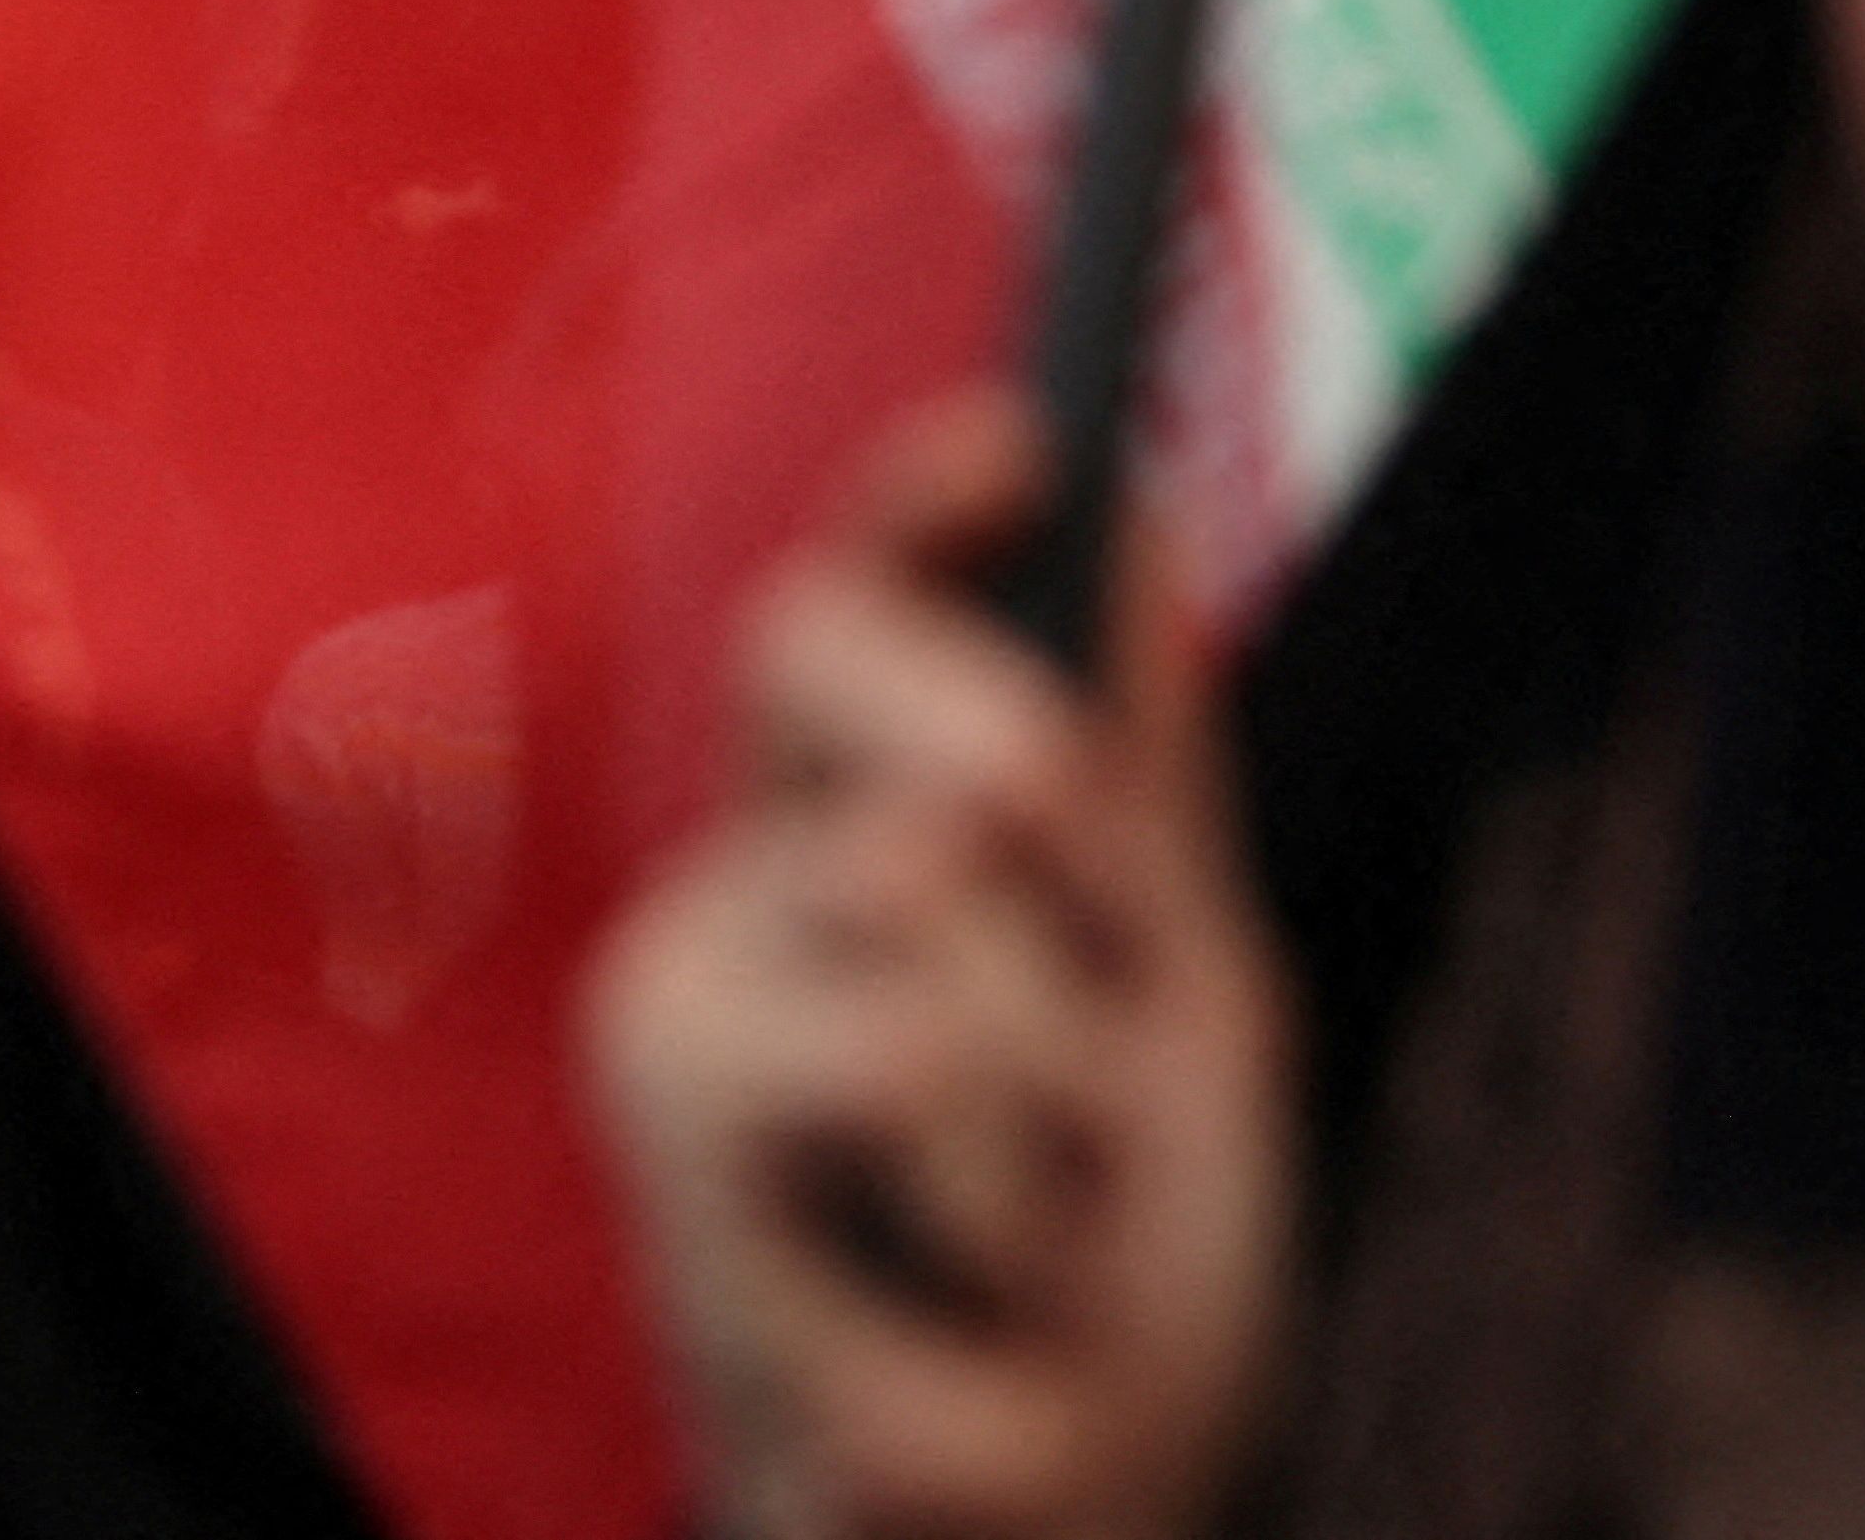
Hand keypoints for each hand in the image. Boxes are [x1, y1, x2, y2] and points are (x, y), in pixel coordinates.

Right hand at [588, 397, 1291, 1539]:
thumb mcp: (1176, 989)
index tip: (1019, 433)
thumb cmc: (1103, 1263)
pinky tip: (983, 1300)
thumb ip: (1143, 773)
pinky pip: (922, 1081)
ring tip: (1050, 1202)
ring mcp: (688, 1046)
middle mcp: (731, 906)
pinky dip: (1031, 1202)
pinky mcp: (697, 1200)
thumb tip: (1142, 520)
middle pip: (819, 654)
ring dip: (1069, 1063)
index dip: (906, 503)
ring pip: (922, 894)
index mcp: (837, 838)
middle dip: (991, 726)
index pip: (839, 614)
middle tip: (1067, 847)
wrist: (1058, 1524)